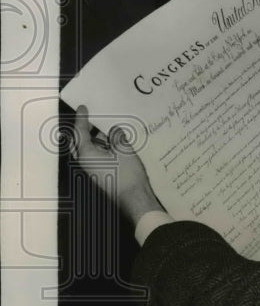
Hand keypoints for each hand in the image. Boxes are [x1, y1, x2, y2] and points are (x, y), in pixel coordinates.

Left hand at [73, 106, 163, 224]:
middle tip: (92, 117)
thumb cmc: (127, 174)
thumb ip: (116, 137)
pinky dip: (103, 147)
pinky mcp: (101, 173)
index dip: (82, 119)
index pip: (80, 133)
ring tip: (108, 127)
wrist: (133, 198)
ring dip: (97, 138)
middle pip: (80, 142)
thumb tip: (114, 131)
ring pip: (89, 149)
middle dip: (84, 129)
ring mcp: (93, 169)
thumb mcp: (124, 150)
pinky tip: (115, 142)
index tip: (83, 108)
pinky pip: (98, 156)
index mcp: (86, 154)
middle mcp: (85, 162)